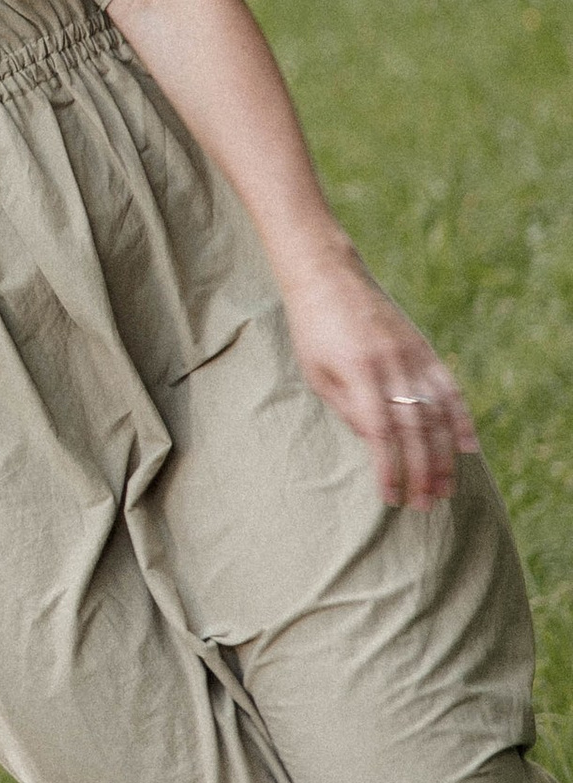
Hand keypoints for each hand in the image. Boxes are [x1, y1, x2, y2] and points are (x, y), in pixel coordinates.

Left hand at [279, 249, 477, 507]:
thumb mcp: (316, 372)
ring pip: (439, 413)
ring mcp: (413, 355)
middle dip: (422, 471)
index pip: (381, 432)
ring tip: (446, 487)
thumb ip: (346, 408)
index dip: (390, 468)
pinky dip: (461, 419)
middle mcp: (392, 364)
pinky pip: (450, 389)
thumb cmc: (314, 329)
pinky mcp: (425, 349)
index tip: (392, 497)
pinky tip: (468, 447)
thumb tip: (376, 444)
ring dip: (445, 455)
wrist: (330, 277)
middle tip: (425, 505)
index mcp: (358, 372)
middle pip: (416, 428)